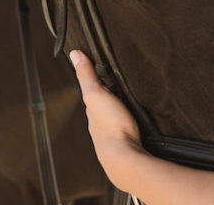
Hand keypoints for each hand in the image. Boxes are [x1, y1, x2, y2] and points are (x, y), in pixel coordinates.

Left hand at [70, 50, 146, 179]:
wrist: (125, 159)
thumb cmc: (111, 127)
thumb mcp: (96, 94)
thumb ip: (87, 76)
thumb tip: (74, 54)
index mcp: (93, 113)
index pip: (93, 95)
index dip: (97, 84)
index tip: (103, 73)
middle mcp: (100, 126)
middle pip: (104, 109)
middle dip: (111, 99)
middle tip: (121, 87)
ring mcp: (114, 137)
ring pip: (116, 121)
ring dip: (122, 113)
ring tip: (132, 103)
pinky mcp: (129, 144)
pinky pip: (128, 130)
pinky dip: (131, 124)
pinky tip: (138, 123)